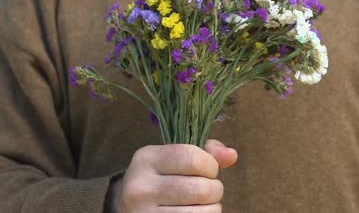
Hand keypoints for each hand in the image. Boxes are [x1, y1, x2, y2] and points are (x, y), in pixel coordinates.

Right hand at [111, 139, 237, 211]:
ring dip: (212, 207)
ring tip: (201, 203)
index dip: (211, 165)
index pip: (193, 158)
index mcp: (146, 159)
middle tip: (208, 189)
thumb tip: (231, 155)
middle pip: (202, 189)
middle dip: (215, 189)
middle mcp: (141, 186)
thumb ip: (203, 152)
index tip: (208, 170)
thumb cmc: (159, 179)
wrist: (127, 206)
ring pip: (203, 212)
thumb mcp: (172, 158)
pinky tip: (195, 212)